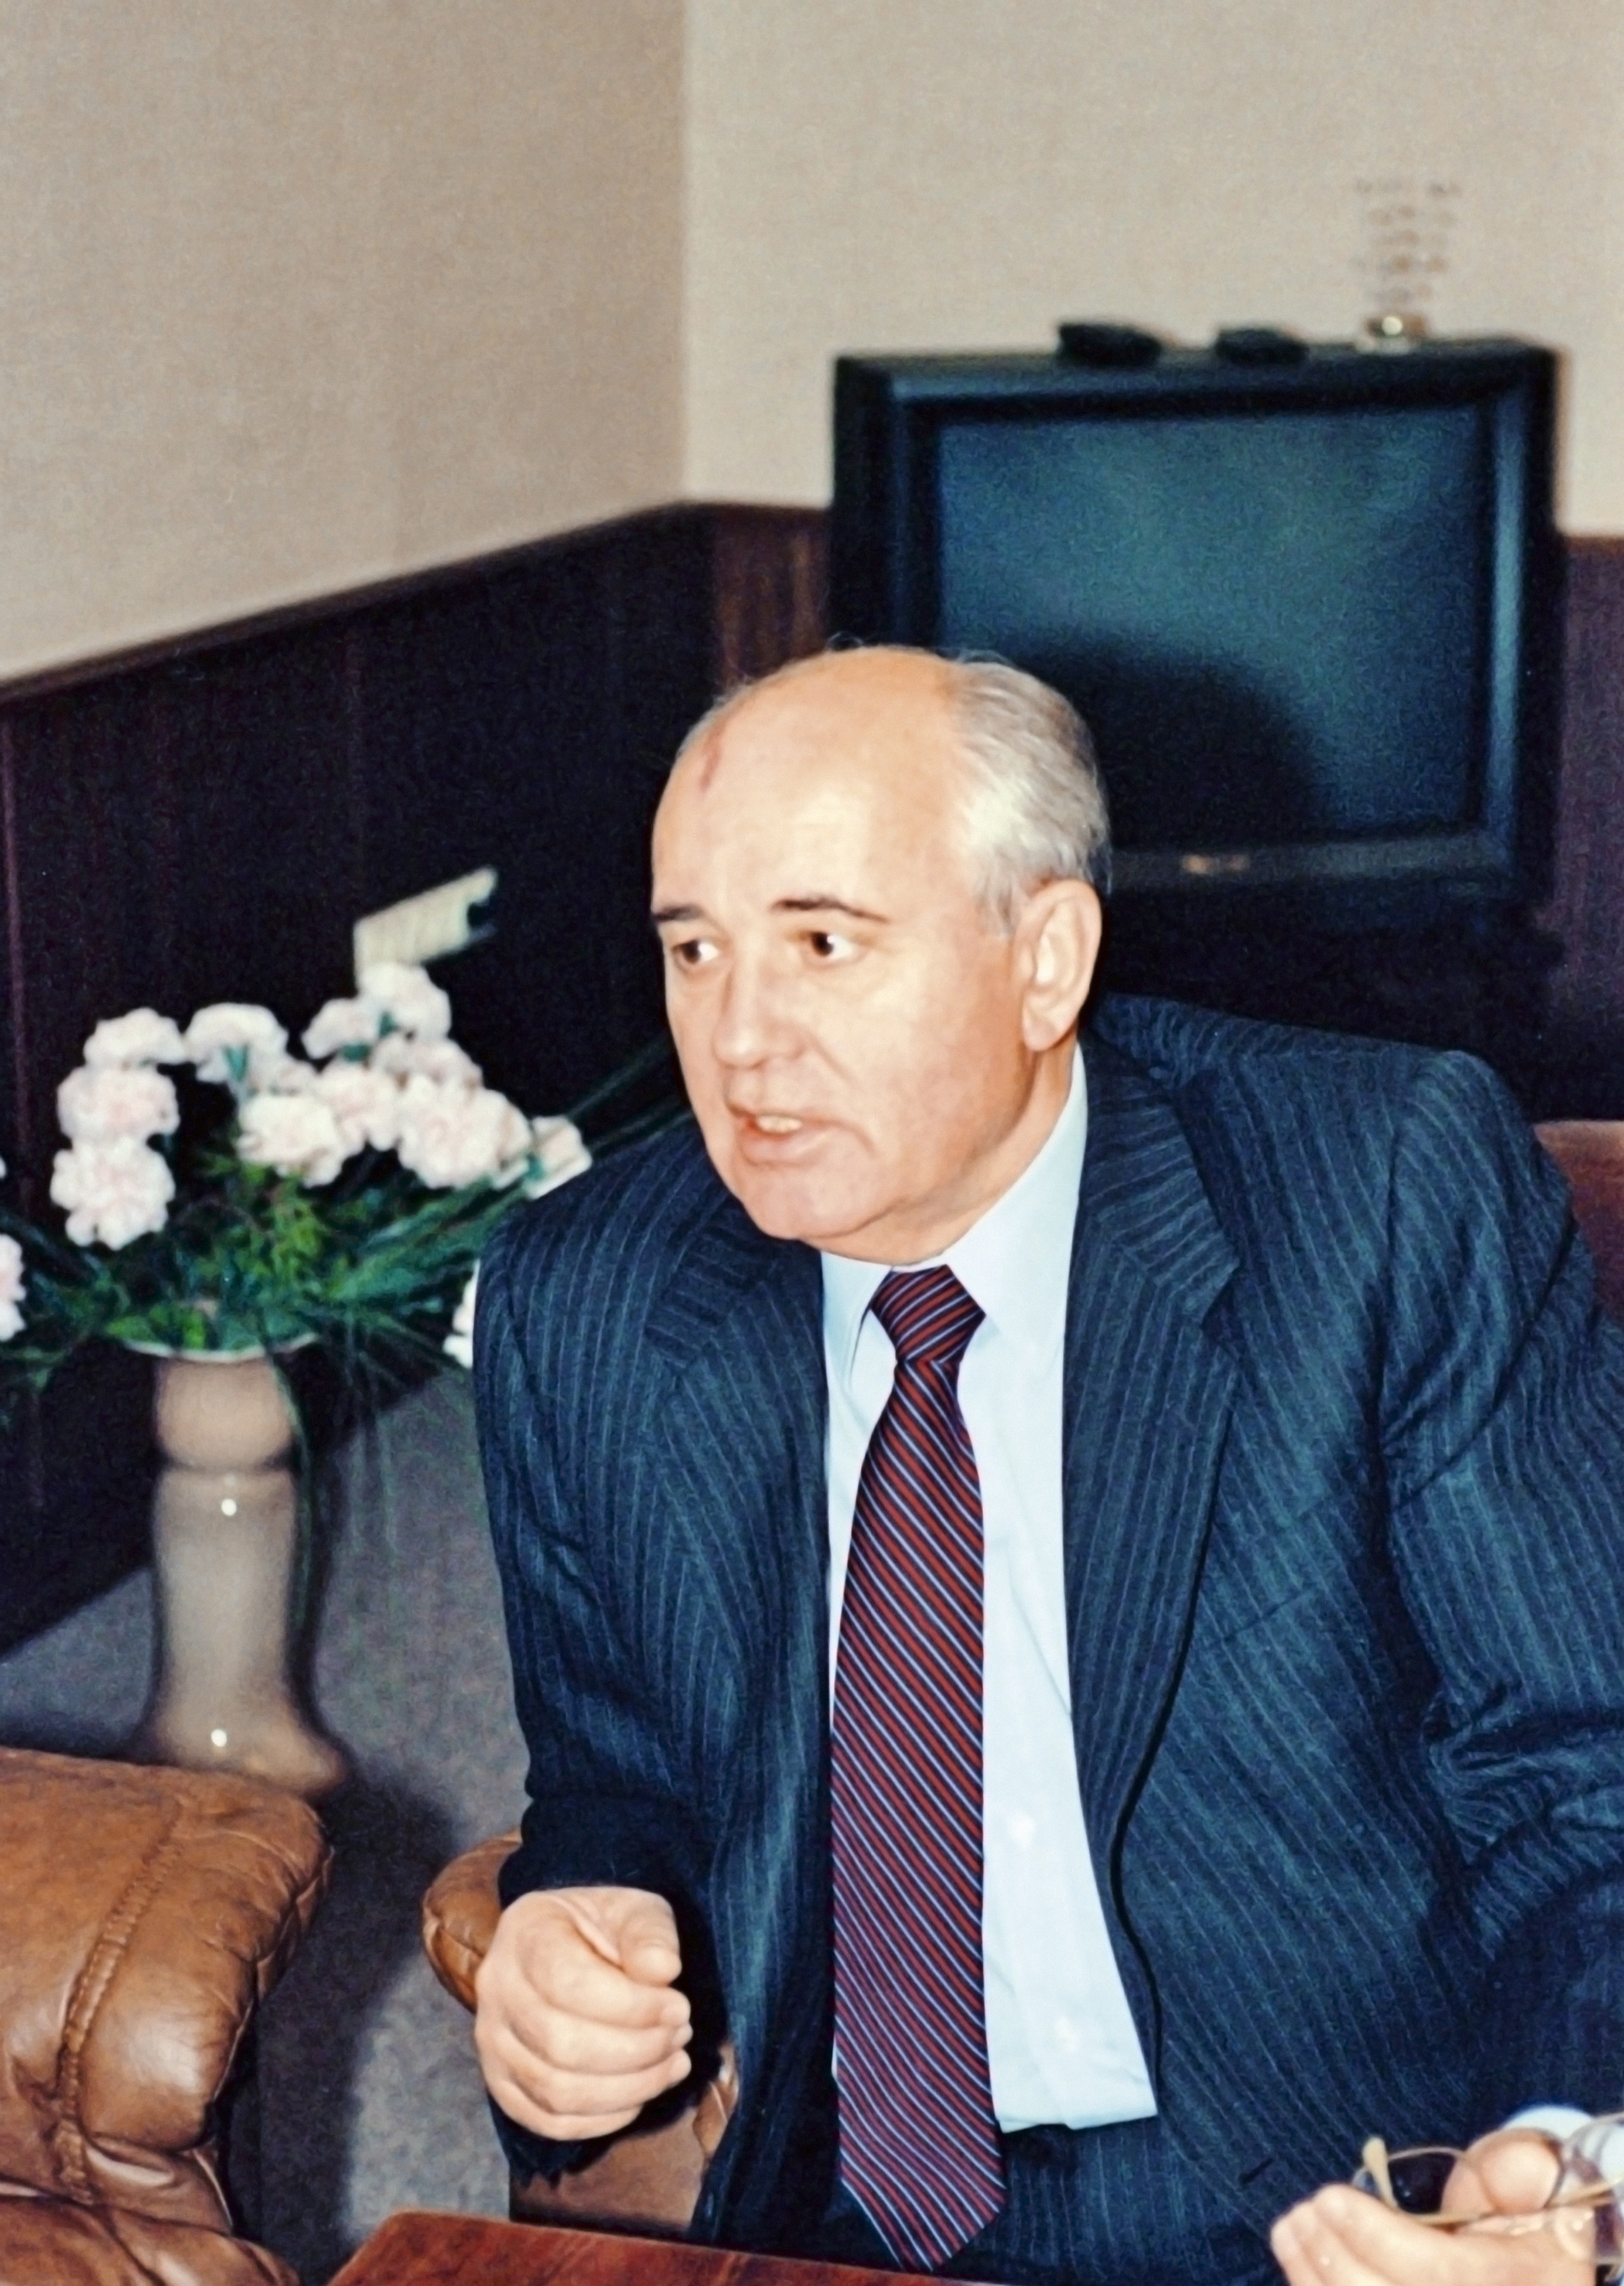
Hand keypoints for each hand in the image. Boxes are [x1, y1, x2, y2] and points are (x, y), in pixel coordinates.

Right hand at [474, 1885, 692, 2139]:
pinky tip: (640, 2094)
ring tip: (672, 2063)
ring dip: (628, 2088)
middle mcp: (496, 1991)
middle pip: (561, 2044)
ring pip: (556, 2090)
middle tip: (680, 2036)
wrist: (569, 1948)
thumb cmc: (605, 1929)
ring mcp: (493, 2044)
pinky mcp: (504, 2086)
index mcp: (524, 1933)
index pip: (567, 1983)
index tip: (678, 2007)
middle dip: (636, 2050)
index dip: (632, 2006)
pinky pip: (550, 2121)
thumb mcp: (634, 1910)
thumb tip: (663, 1970)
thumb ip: (649, 1934)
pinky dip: (604, 2119)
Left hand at [1272, 2130, 1594, 2284]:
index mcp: (1512, 2280)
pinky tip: (1301, 2268)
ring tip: (1291, 2231)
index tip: (1329, 2196)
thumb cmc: (1529, 2222)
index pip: (1436, 2270)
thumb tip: (1505, 2172)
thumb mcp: (1539, 2189)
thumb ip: (1517, 2172)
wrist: (1534, 2269)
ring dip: (1315, 2279)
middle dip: (1334, 2257)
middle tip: (1301, 2212)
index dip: (1376, 2236)